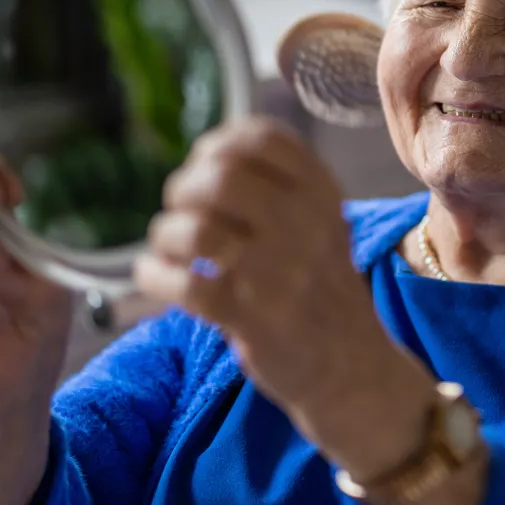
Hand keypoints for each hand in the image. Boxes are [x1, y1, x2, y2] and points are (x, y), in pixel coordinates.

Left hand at [134, 117, 436, 476]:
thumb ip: (278, 188)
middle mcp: (307, 226)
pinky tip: (154, 276)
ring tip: (166, 248)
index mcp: (322, 195)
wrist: (351, 365)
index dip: (219, 144)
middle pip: (222, 178)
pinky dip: (154, 276)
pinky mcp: (255, 320)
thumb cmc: (320, 287)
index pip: (263, 139)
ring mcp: (282, 274)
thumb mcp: (321, 225)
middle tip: (180, 209)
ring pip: (199, 231)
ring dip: (166, 234)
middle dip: (184, 189)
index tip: (204, 164)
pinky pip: (186, 286)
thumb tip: (206, 156)